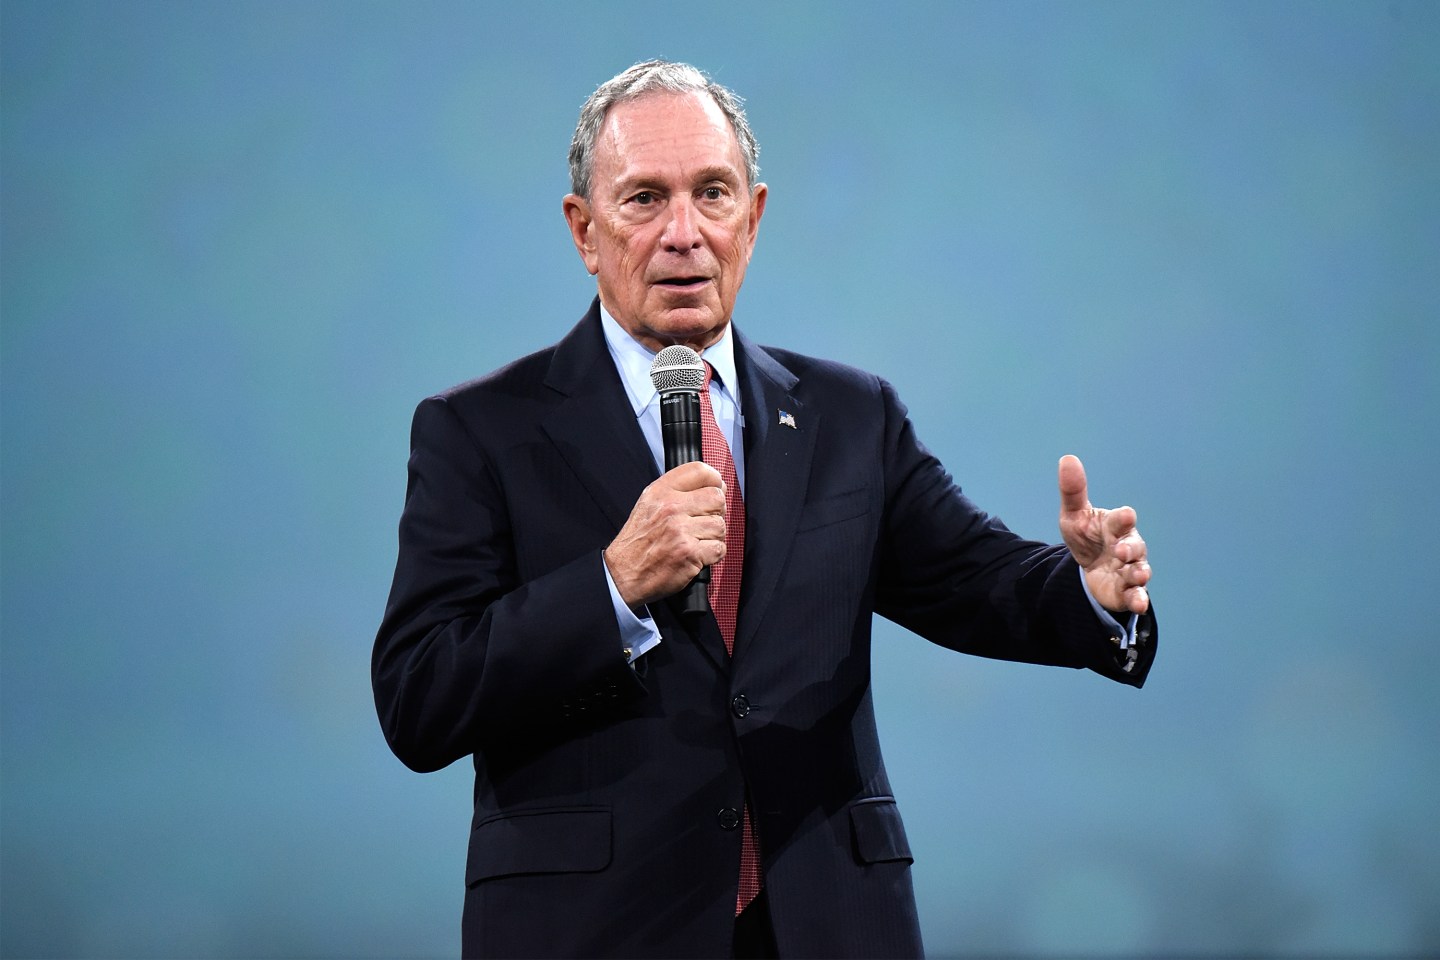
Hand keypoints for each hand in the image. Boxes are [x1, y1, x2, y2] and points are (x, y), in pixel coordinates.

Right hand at [605, 461, 727, 606]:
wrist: (623, 574)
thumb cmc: (637, 542)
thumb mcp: (648, 505)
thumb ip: (675, 492)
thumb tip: (711, 486)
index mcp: (661, 491)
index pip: (699, 471)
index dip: (715, 480)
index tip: (716, 490)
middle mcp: (671, 507)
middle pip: (716, 498)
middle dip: (717, 512)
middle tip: (705, 522)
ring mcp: (681, 530)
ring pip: (720, 525)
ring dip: (714, 536)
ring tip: (698, 541)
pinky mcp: (689, 552)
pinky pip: (719, 548)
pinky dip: (713, 555)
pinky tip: (699, 555)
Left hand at [1057, 454, 1150, 615]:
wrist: (1088, 568)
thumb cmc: (1087, 536)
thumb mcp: (1074, 516)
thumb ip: (1073, 491)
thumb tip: (1067, 458)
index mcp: (1115, 526)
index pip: (1121, 520)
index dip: (1123, 518)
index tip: (1125, 515)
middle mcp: (1127, 547)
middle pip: (1134, 546)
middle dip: (1130, 548)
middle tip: (1121, 550)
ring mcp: (1129, 569)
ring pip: (1139, 571)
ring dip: (1138, 573)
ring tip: (1136, 575)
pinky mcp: (1127, 591)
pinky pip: (1136, 595)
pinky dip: (1139, 599)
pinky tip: (1138, 603)